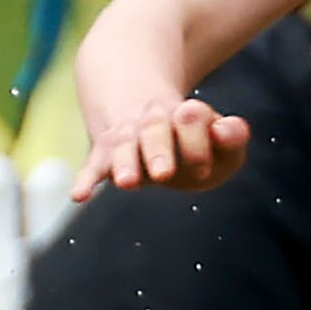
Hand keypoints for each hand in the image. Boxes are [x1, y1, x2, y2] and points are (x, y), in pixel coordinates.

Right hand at [78, 95, 250, 200]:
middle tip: (165, 174)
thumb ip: (231, 135)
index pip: (192, 118)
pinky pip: (93, 166)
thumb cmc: (193, 139)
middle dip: (160, 150)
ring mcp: (126, 137)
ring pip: (124, 146)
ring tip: (127, 183)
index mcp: (183, 113)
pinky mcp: (105, 156)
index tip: (205, 167)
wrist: (144, 115)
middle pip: (155, 130)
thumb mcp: (219, 136)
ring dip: (125, 164)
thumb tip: (227, 129)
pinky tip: (78, 196)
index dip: (198, 139)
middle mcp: (152, 121)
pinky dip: (85, 180)